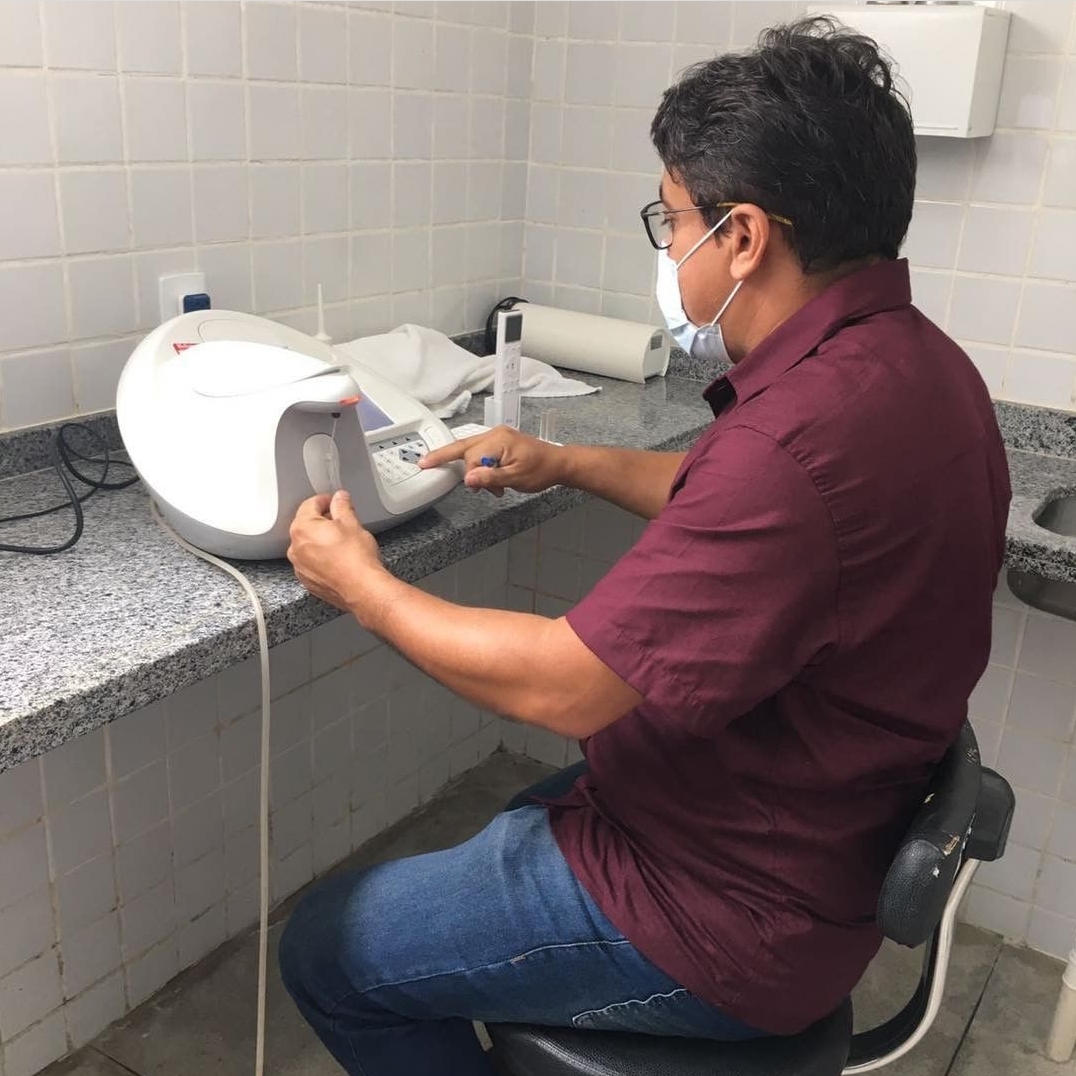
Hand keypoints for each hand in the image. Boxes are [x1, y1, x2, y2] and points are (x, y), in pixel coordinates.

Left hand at [287, 491, 383, 611]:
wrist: (362, 589)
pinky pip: (311, 563)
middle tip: (342, 522)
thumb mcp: (352, 523)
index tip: (335, 501)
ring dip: (321, 540)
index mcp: (303, 528)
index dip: (325, 500)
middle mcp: (296, 548)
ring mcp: (300, 566)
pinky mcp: (308, 581)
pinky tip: (338, 559)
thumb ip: (342, 506)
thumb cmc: (357, 559)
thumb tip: (340, 499)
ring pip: (308, 545)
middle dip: (323, 521)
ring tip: (342, 543)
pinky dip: (321, 558)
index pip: (309, 505)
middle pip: (306, 525)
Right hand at [419, 426, 564, 497]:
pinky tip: (491, 480)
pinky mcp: (500, 443)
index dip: (472, 475)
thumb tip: (468, 479)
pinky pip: (482, 453)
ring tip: (487, 488)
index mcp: (498, 440)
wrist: (559, 464)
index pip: (471, 457)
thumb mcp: (516, 478)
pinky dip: (482, 467)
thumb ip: (490, 478)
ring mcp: (498, 437)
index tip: (477, 488)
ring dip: (474, 470)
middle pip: (462, 446)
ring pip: (471, 451)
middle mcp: (495, 434)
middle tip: (425, 462)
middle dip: (445, 456)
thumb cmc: (542, 469)